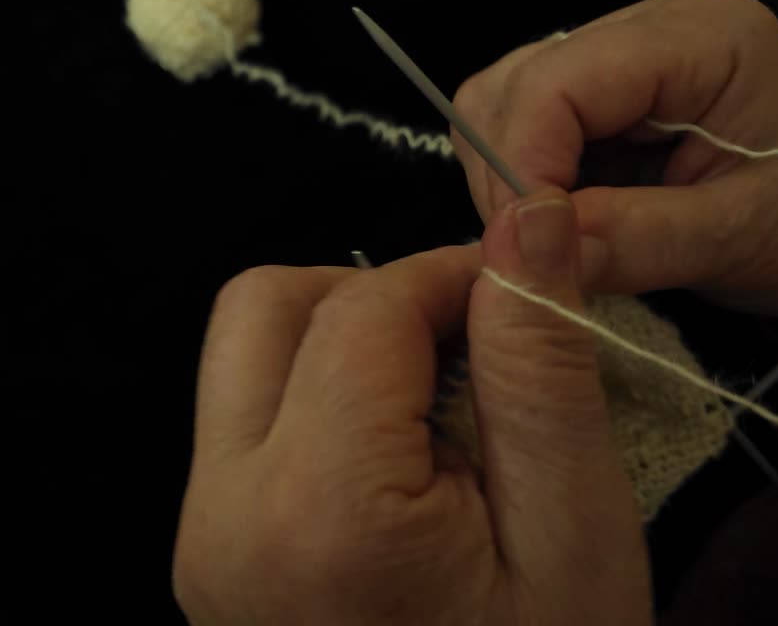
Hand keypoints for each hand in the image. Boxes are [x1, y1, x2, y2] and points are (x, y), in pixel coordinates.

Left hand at [172, 186, 651, 624]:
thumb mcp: (575, 536)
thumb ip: (540, 367)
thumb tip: (526, 219)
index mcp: (319, 510)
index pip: (361, 309)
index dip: (452, 275)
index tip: (524, 299)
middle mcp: (224, 515)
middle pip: (263, 308)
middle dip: (374, 297)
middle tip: (472, 353)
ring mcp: (202, 541)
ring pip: (243, 357)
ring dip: (341, 344)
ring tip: (439, 413)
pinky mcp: (208, 557)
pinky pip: (246, 425)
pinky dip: (319, 403)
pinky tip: (397, 465)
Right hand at [450, 0, 777, 316]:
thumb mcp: (742, 238)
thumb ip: (634, 241)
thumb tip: (526, 251)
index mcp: (698, 40)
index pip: (558, 81)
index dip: (521, 164)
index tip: (524, 246)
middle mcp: (651, 31)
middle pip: (513, 85)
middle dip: (509, 176)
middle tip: (536, 254)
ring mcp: (626, 61)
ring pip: (505, 106)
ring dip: (514, 182)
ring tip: (562, 240)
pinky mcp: (612, 99)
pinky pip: (530, 133)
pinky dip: (532, 186)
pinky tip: (575, 221)